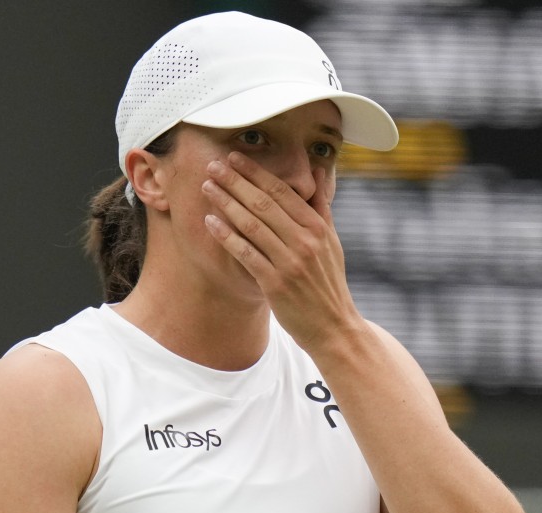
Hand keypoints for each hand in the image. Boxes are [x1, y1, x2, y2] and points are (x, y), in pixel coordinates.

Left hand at [201, 152, 363, 353]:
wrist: (334, 327)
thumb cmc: (328, 283)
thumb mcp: (332, 243)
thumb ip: (321, 207)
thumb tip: (318, 173)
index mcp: (317, 227)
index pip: (283, 191)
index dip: (256, 172)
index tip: (236, 157)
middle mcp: (304, 241)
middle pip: (264, 203)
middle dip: (236, 181)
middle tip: (213, 165)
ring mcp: (290, 262)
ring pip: (252, 225)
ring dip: (226, 203)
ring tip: (207, 187)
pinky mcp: (275, 284)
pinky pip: (246, 254)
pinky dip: (227, 236)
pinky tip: (210, 222)